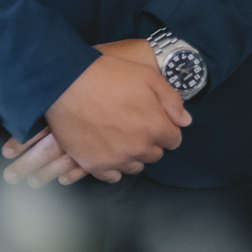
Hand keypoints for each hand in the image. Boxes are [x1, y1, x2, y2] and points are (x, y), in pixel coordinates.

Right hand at [2, 38, 168, 186]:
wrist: (66, 84)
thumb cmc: (109, 75)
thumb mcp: (148, 77)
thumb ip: (171, 101)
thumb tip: (185, 122)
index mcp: (155, 127)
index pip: (174, 140)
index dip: (167, 128)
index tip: (156, 120)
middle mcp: (138, 148)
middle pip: (154, 154)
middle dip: (151, 141)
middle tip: (137, 125)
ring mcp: (115, 159)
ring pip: (134, 166)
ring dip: (133, 154)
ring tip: (122, 137)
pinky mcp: (93, 165)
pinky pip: (112, 176)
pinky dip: (114, 167)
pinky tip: (110, 152)